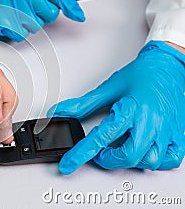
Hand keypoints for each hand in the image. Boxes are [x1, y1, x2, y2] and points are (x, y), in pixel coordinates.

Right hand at [0, 0, 84, 41]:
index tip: (79, 15)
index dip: (72, 6)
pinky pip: (22, 35)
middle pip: (49, 15)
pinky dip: (17, 30)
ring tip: (16, 11)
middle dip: (41, 13)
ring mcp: (15, 9)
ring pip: (36, 27)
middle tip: (29, 6)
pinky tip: (10, 19)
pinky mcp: (6, 24)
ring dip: (28, 22)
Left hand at [47, 41, 184, 173]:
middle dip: (108, 160)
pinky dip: (155, 162)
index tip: (68, 164)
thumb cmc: (142, 74)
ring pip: (150, 162)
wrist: (168, 67)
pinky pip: (170, 160)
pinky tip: (144, 152)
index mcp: (130, 109)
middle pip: (128, 156)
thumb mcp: (108, 88)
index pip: (100, 137)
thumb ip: (83, 105)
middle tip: (100, 153)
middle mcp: (150, 122)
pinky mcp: (177, 135)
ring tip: (120, 149)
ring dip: (130, 161)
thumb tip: (59, 112)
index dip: (80, 154)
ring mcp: (165, 130)